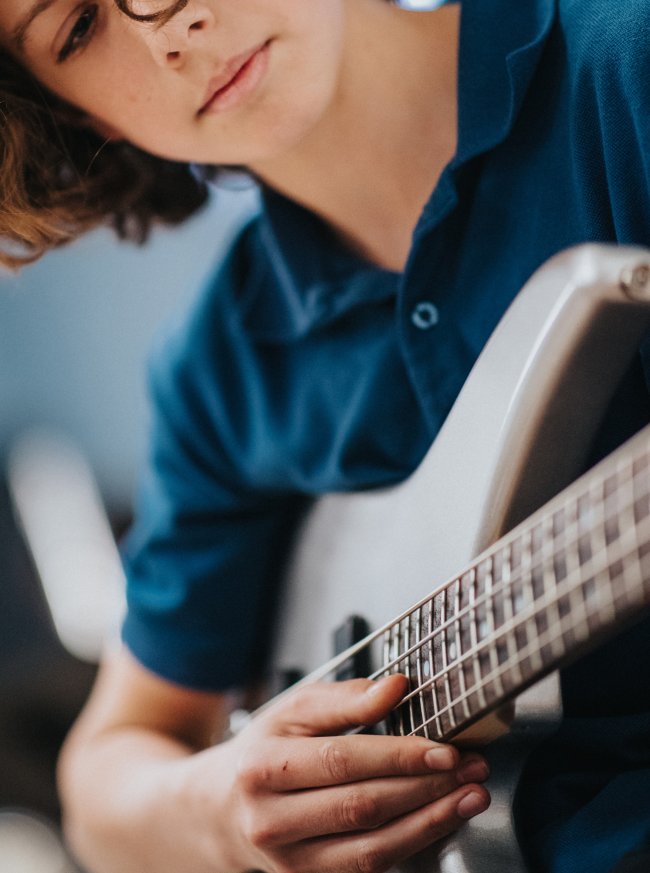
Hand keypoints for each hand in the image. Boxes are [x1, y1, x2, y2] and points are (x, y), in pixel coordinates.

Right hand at [198, 674, 489, 872]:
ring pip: (371, 849)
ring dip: (430, 823)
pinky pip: (369, 870)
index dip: (398, 757)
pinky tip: (440, 820)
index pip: (341, 761)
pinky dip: (411, 845)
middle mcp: (272, 822)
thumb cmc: (263, 752)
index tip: (445, 749)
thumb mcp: (292, 711)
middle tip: (472, 768)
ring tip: (470, 798)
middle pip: (361, 806)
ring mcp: (290, 863)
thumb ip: (346, 699)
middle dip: (425, 788)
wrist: (221, 811)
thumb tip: (397, 687)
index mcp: (264, 768)